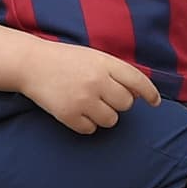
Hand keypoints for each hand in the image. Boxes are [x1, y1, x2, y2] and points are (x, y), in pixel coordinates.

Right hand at [17, 39, 159, 133]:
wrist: (32, 64)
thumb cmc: (66, 60)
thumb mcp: (95, 57)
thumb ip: (117, 72)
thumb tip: (140, 93)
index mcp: (105, 63)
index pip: (137, 81)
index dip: (150, 93)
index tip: (154, 102)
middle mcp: (97, 82)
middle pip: (126, 104)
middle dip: (118, 103)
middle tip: (103, 96)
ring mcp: (83, 99)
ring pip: (111, 120)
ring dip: (104, 116)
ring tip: (88, 103)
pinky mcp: (69, 115)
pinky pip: (90, 129)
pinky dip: (86, 124)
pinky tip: (76, 111)